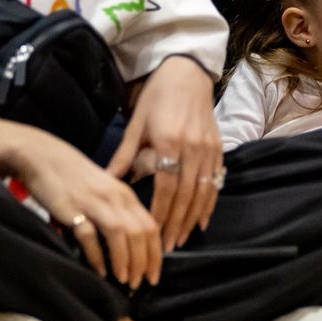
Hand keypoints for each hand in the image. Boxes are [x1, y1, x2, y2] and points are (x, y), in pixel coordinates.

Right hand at [0, 121, 162, 288]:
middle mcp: (114, 197)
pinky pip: (90, 235)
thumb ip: (118, 211)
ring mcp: (94, 202)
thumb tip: (130, 244)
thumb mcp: (104, 190)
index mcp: (125, 194)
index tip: (154, 276)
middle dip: (143, 262)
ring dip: (125, 261)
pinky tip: (100, 271)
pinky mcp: (72, 208)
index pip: (150, 226)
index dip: (155, 254)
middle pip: (140, 233)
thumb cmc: (73, 176)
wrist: (41, 157)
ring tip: (124, 280)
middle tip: (140, 283)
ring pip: (120, 234)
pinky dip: (97, 256)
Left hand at [108, 56, 221, 250]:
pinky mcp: (218, 148)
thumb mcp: (136, 124)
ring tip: (182, 239)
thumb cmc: (157, 98)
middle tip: (167, 247)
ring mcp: (208, 149)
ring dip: (192, 218)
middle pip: (185, 194)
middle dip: (176, 223)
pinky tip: (201, 220)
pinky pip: (216, 182)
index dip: (161, 213)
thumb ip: (123, 157)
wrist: (187, 73)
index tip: (153, 234)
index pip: (166, 187)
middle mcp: (192, 148)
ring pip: (203, 192)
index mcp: (168, 142)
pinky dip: (209, 203)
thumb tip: (103, 182)